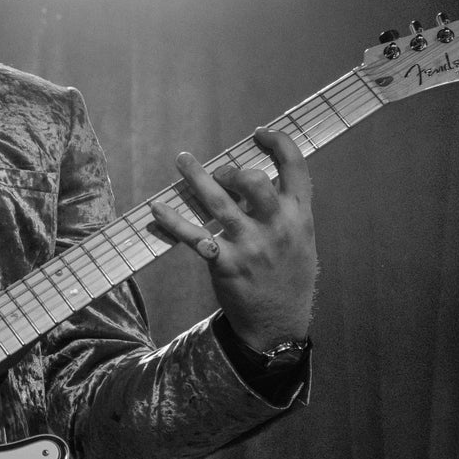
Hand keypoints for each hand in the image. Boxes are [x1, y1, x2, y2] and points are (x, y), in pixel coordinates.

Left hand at [150, 128, 316, 348]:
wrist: (279, 325)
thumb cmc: (287, 274)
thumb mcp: (300, 238)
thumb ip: (283, 208)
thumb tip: (253, 176)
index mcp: (300, 216)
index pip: (296, 168)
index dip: (279, 143)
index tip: (260, 133)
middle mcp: (278, 227)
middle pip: (255, 181)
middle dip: (233, 170)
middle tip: (220, 174)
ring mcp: (252, 246)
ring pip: (219, 203)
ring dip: (196, 177)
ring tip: (183, 160)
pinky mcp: (226, 264)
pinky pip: (194, 237)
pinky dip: (173, 221)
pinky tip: (157, 209)